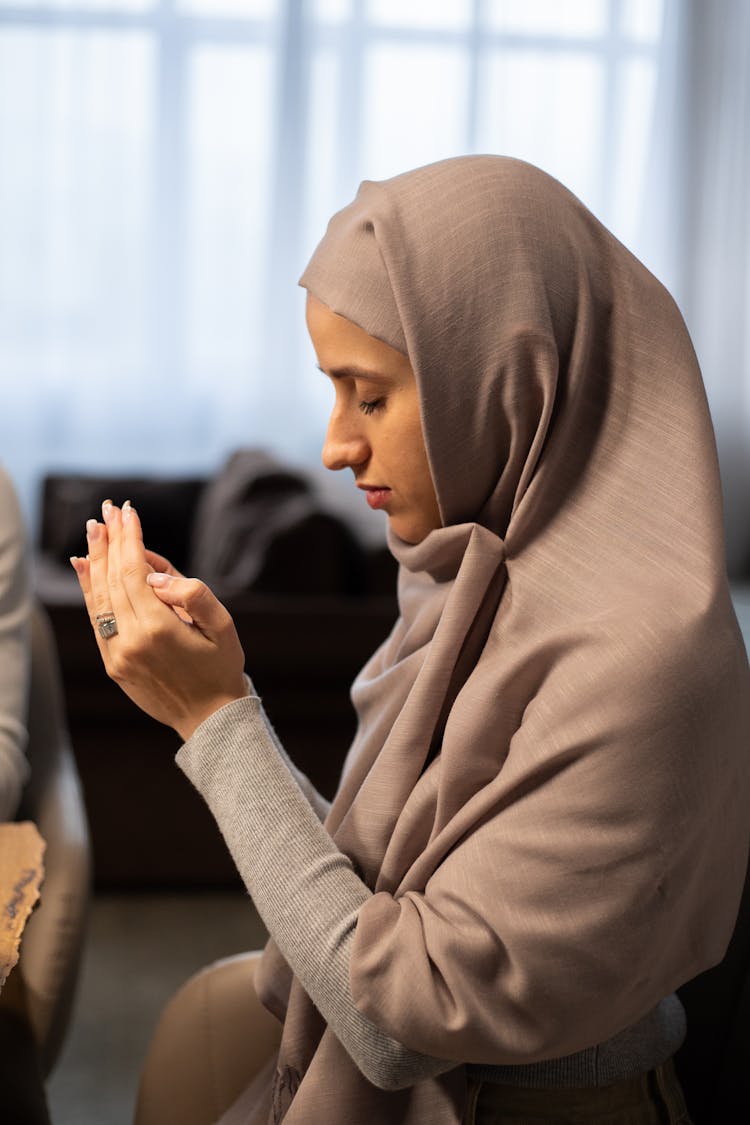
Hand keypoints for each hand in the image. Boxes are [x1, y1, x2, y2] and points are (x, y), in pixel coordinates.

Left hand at [71, 500, 247, 740]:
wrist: (209, 719)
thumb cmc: (221, 667)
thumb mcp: (222, 626)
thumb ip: (193, 593)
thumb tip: (155, 575)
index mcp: (158, 629)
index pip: (134, 571)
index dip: (129, 538)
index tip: (128, 511)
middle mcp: (130, 641)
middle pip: (112, 579)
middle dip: (110, 541)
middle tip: (107, 510)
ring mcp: (117, 654)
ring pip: (98, 598)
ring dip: (95, 560)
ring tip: (94, 530)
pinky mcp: (113, 664)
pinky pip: (96, 619)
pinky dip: (89, 590)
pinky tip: (86, 567)